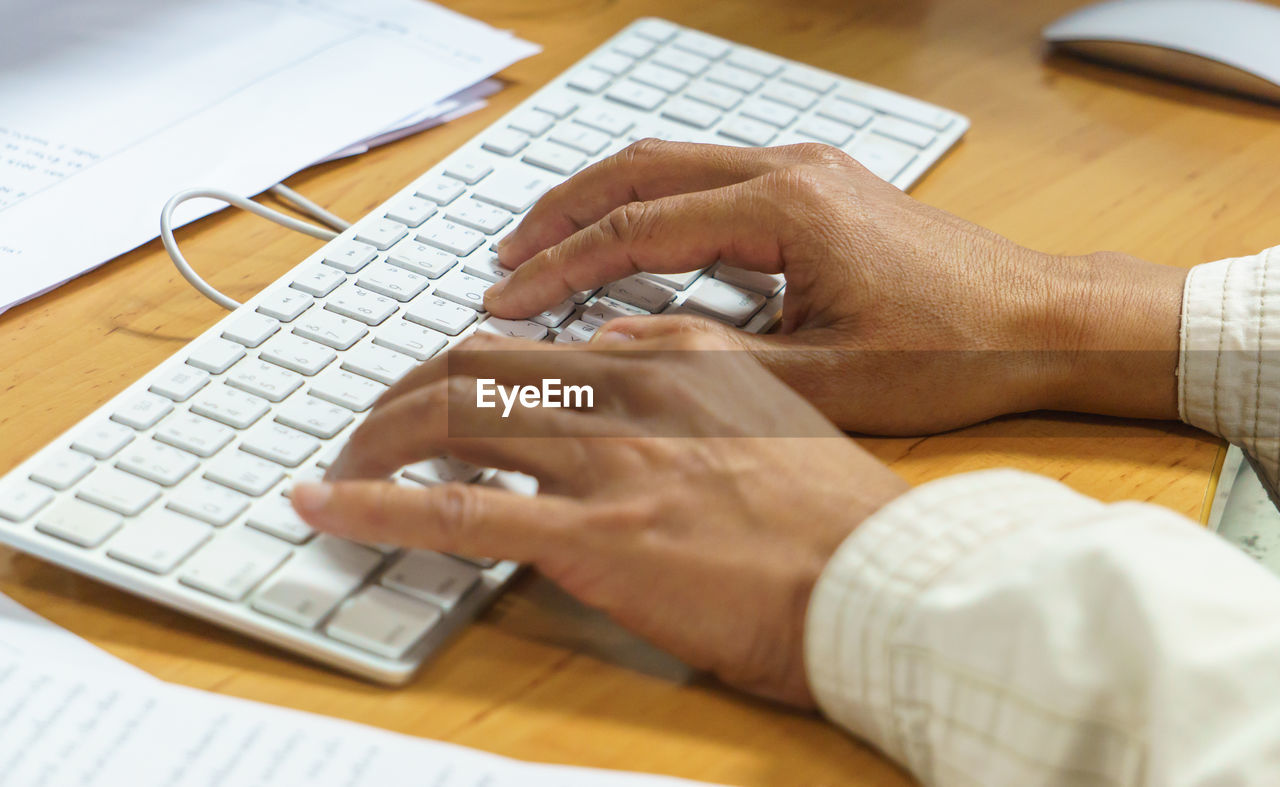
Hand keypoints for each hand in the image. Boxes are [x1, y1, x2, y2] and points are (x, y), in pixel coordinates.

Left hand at [293, 332, 907, 705]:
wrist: (883, 582)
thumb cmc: (839, 516)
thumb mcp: (774, 409)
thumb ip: (694, 371)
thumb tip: (624, 349)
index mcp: (676, 360)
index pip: (538, 343)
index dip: (470, 365)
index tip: (442, 393)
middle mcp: (631, 393)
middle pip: (476, 365)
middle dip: (404, 391)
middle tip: (371, 423)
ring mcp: (608, 462)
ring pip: (452, 419)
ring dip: (378, 437)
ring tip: (343, 460)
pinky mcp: (593, 539)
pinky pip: (456, 512)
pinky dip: (374, 503)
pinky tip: (327, 504)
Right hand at [484, 140, 1187, 433]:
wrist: (1039, 322)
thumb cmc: (953, 350)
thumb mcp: (824, 379)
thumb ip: (713, 362)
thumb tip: (620, 358)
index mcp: (785, 208)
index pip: (637, 230)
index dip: (561, 270)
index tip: (507, 302)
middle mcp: (789, 170)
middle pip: (638, 168)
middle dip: (561, 214)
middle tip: (504, 260)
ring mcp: (805, 170)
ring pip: (669, 161)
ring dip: (601, 200)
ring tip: (546, 245)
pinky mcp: (816, 187)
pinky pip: (707, 176)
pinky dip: (651, 204)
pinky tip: (630, 242)